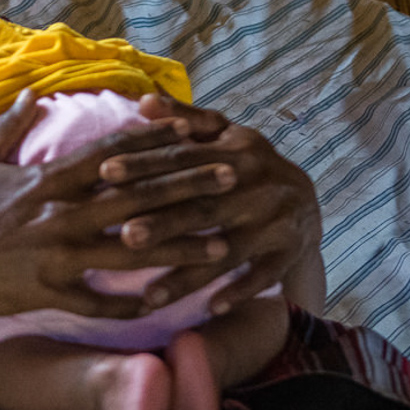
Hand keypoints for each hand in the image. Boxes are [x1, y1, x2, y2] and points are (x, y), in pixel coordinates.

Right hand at [0, 91, 231, 323]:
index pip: (116, 154)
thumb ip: (10, 126)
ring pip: (133, 249)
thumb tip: (31, 93)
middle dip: (189, 185)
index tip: (195, 131)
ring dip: (181, 247)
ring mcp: (59, 254)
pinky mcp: (51, 291)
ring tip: (224, 245)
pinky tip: (170, 305)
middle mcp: (62, 214)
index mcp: (49, 180)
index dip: (158, 141)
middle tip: (234, 177)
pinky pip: (100, 300)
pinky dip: (134, 304)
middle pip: (139, 195)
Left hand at [97, 95, 324, 313]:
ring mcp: (277, 220)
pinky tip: (211, 309)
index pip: (183, 157)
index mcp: (238, 149)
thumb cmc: (245, 166)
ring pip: (228, 250)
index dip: (144, 163)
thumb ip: (184, 120)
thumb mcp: (222, 135)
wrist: (305, 201)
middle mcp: (260, 183)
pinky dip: (240, 292)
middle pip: (203, 206)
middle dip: (163, 222)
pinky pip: (262, 276)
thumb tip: (144, 101)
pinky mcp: (290, 251)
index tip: (104, 172)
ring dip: (189, 274)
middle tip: (123, 236)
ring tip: (151, 296)